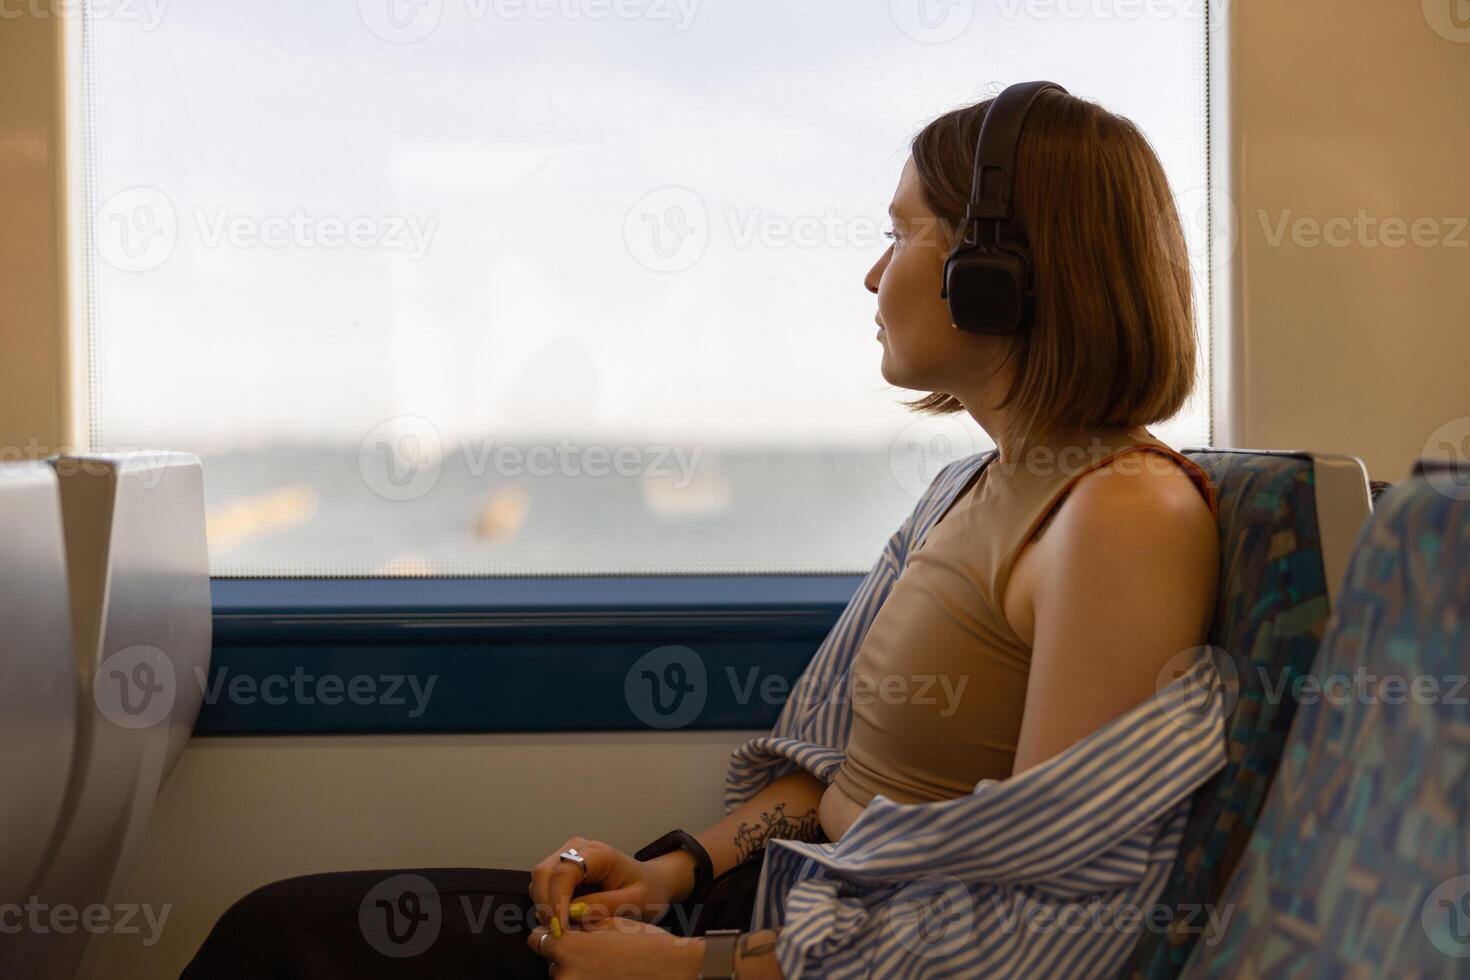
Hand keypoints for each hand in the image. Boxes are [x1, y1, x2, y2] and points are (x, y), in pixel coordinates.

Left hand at [527, 916, 702, 979]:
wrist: (672, 970)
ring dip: (577, 972)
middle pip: (552, 961)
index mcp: (567, 948)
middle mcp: (564, 974)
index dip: (551, 934)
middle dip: (567, 956)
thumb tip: (562, 922)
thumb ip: (579, 922)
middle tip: (593, 952)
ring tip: (605, 966)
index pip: (536, 939)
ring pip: (564, 977)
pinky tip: (607, 975)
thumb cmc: (644, 945)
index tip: (562, 933)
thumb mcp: (609, 922)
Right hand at [529, 836, 693, 934]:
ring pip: (538, 881)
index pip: (564, 872)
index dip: (556, 902)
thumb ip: (603, 907)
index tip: (560, 930)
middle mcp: (577, 848)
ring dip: (544, 907)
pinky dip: (547, 906)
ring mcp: (566, 856)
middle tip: (558, 934)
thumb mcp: (634, 903)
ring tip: (564, 930)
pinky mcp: (561, 870)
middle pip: (543, 873)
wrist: (652, 883)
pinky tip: (564, 921)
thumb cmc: (647, 891)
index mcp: (598, 853)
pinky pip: (543, 887)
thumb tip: (571, 914)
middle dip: (545, 906)